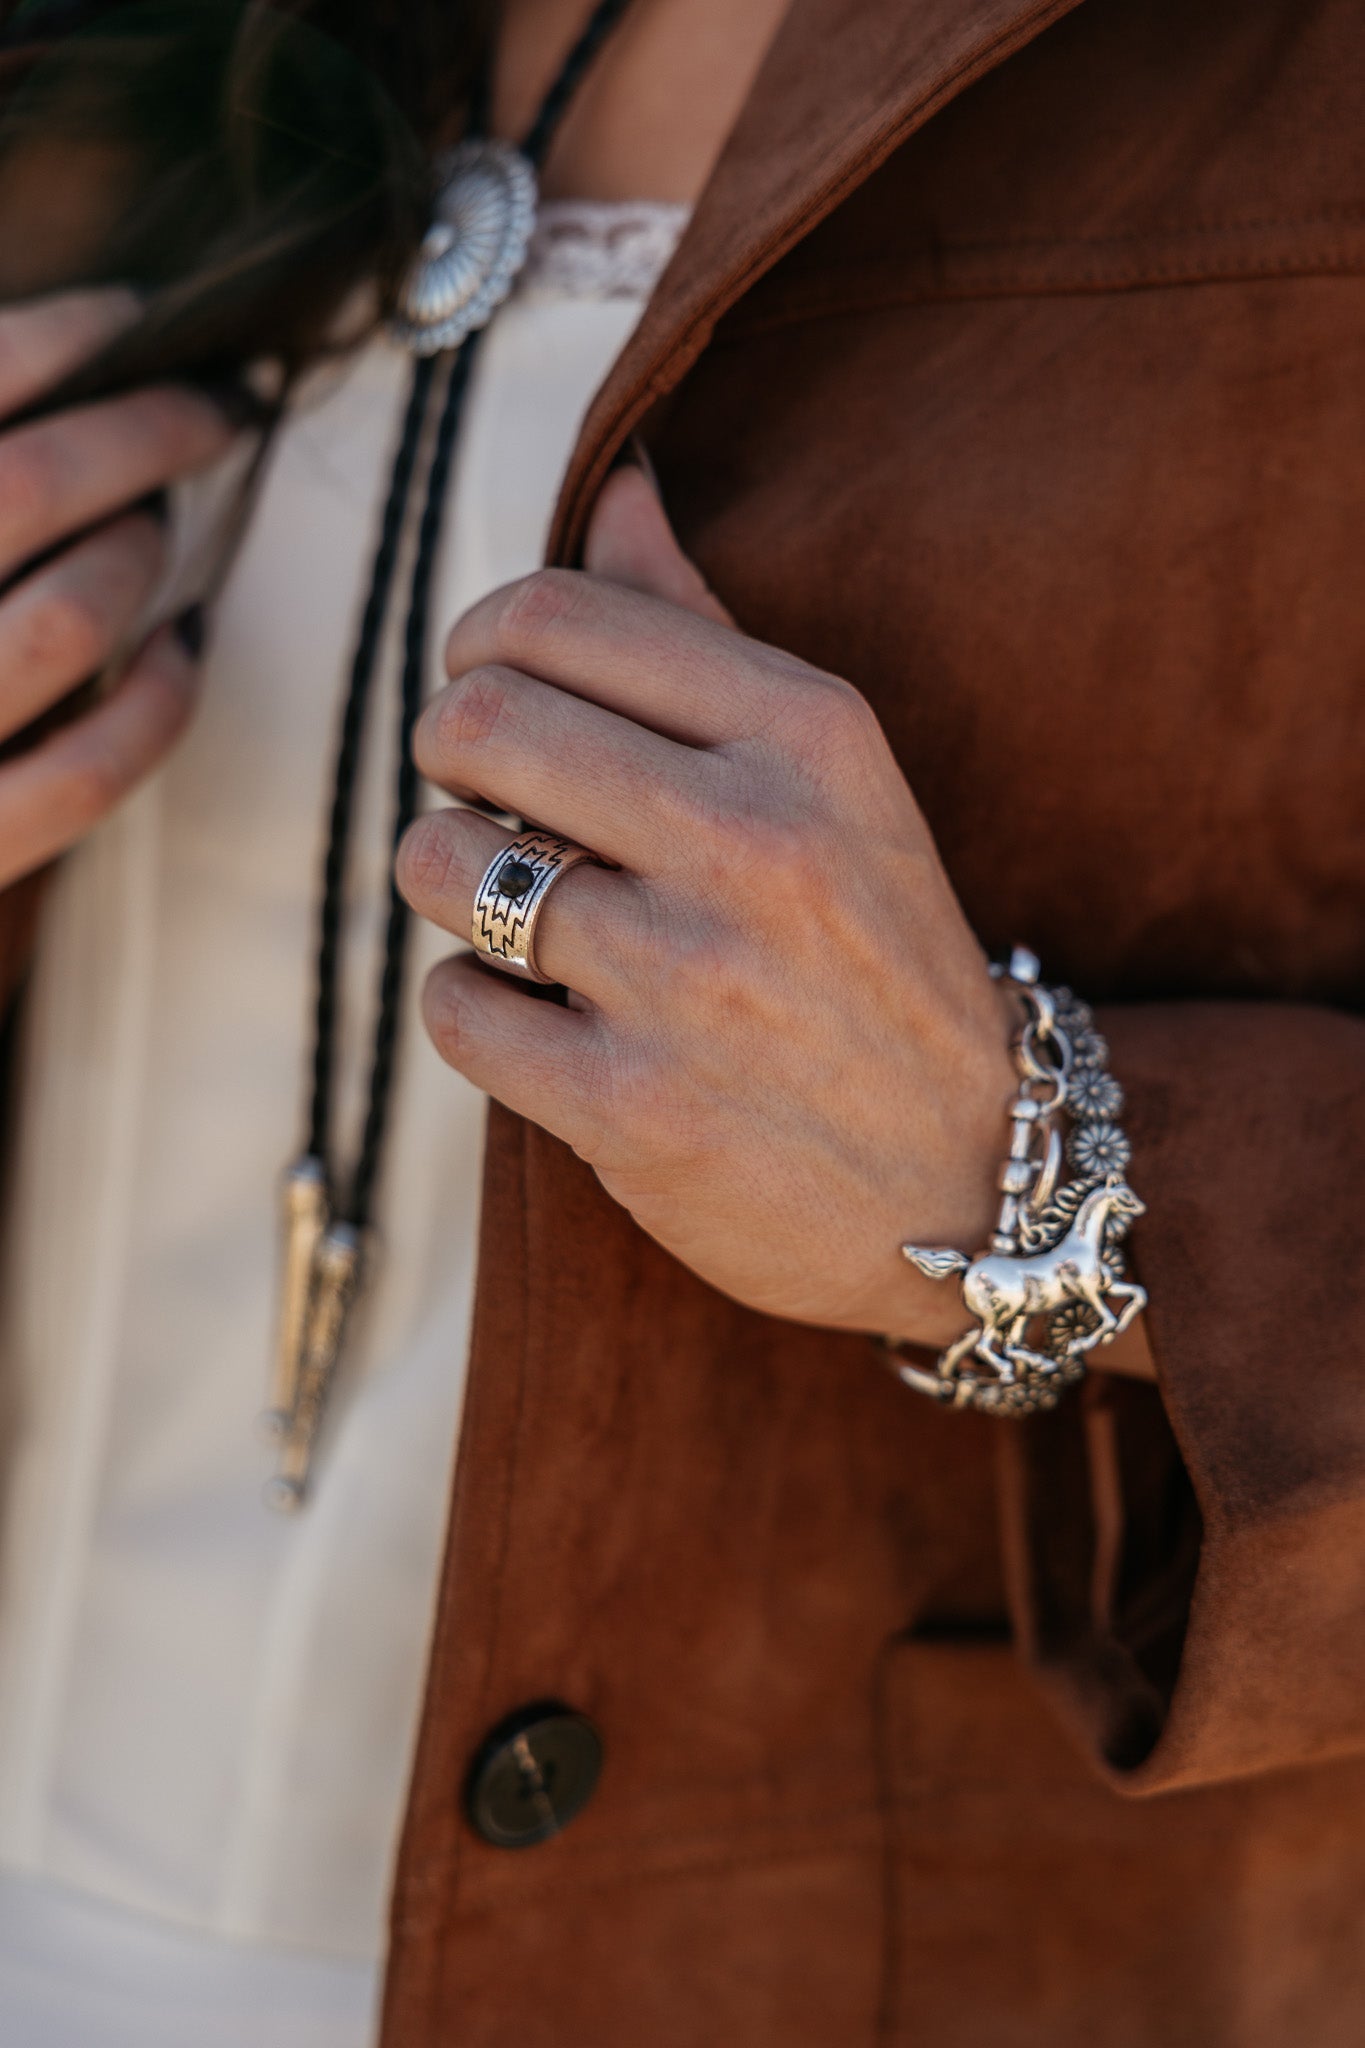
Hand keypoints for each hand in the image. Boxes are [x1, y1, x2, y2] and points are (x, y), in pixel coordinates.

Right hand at [0, 289, 237, 887]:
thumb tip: (38, 358)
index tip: (133, 313)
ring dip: (137, 554)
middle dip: (146, 432)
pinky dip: (159, 703)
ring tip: (155, 523)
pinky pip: (88, 773)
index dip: (60, 335)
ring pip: (68, 619)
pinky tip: (184, 645)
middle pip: (30, 486)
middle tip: (215, 406)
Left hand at [398, 464, 1020, 1345]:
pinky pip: (453, 1008)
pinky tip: (543, 1018)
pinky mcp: (630, 1109)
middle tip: (483, 798)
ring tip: (517, 913)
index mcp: (806, 731)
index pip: (552, 614)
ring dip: (449, 883)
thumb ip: (706, 631)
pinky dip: (473, 1007)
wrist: (969, 1173)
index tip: (490, 692)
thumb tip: (615, 485)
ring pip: (440, 864)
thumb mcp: (833, 774)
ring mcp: (689, 981)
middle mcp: (753, 841)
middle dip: (448, 756)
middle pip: (475, 723)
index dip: (478, 645)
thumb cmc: (877, 952)